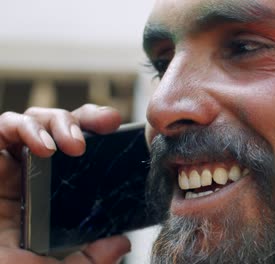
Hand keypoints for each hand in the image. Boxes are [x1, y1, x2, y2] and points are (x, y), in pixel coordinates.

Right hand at [0, 104, 130, 262]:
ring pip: (38, 119)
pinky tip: (43, 147)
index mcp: (51, 192)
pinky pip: (5, 126)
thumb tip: (121, 243)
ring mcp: (9, 163)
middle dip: (88, 117)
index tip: (121, 134)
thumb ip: (90, 258)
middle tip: (110, 123)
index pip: (79, 155)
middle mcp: (31, 173)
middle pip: (64, 127)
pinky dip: (25, 127)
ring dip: (60, 121)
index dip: (101, 139)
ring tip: (75, 145)